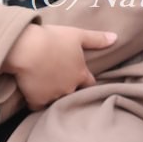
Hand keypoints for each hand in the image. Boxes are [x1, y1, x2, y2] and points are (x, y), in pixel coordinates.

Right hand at [2, 24, 117, 110]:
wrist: (27, 49)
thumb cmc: (53, 39)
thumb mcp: (77, 35)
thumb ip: (96, 39)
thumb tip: (115, 38)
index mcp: (81, 74)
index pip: (89, 84)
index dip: (84, 80)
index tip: (79, 77)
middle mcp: (70, 88)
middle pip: (74, 94)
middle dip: (69, 89)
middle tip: (59, 80)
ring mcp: (54, 96)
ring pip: (57, 101)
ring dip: (53, 95)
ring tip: (45, 86)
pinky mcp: (37, 100)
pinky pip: (38, 106)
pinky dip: (36, 102)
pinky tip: (33, 94)